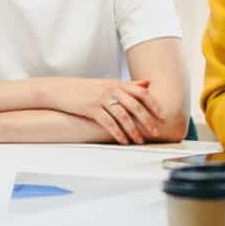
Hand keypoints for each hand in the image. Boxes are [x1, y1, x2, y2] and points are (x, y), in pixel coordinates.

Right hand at [43, 78, 165, 144]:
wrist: (62, 90)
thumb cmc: (87, 89)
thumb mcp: (108, 84)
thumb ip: (128, 85)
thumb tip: (146, 84)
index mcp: (118, 84)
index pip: (141, 93)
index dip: (154, 104)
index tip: (162, 116)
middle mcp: (112, 90)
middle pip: (135, 106)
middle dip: (147, 120)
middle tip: (155, 132)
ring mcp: (102, 99)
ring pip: (123, 116)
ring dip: (133, 130)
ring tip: (139, 141)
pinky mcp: (92, 109)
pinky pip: (108, 122)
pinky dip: (117, 133)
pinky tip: (123, 141)